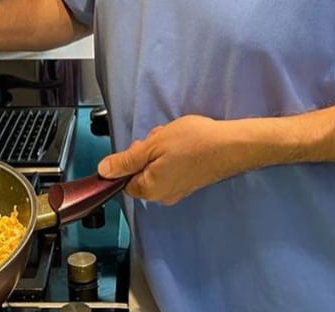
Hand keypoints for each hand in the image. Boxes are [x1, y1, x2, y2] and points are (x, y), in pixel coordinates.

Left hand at [97, 115, 267, 204]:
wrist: (231, 145)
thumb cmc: (193, 143)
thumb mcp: (153, 145)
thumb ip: (126, 160)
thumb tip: (103, 171)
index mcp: (150, 190)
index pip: (124, 179)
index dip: (130, 159)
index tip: (144, 145)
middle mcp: (163, 196)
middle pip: (141, 172)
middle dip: (147, 151)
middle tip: (161, 138)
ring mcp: (178, 190)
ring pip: (156, 167)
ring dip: (161, 150)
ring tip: (175, 138)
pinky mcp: (190, 182)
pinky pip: (171, 167)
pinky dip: (173, 154)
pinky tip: (185, 143)